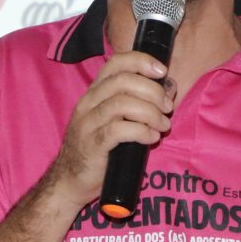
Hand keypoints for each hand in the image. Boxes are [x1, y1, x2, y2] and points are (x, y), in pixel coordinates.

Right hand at [46, 51, 174, 206]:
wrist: (71, 180)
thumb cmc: (99, 148)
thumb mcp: (117, 120)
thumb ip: (139, 102)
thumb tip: (169, 88)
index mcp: (95, 92)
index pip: (116, 62)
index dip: (141, 61)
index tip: (162, 71)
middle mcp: (89, 103)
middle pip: (123, 81)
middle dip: (152, 91)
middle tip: (167, 107)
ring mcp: (88, 123)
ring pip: (122, 104)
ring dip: (150, 112)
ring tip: (162, 125)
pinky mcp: (93, 144)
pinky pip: (119, 130)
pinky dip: (142, 131)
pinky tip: (151, 138)